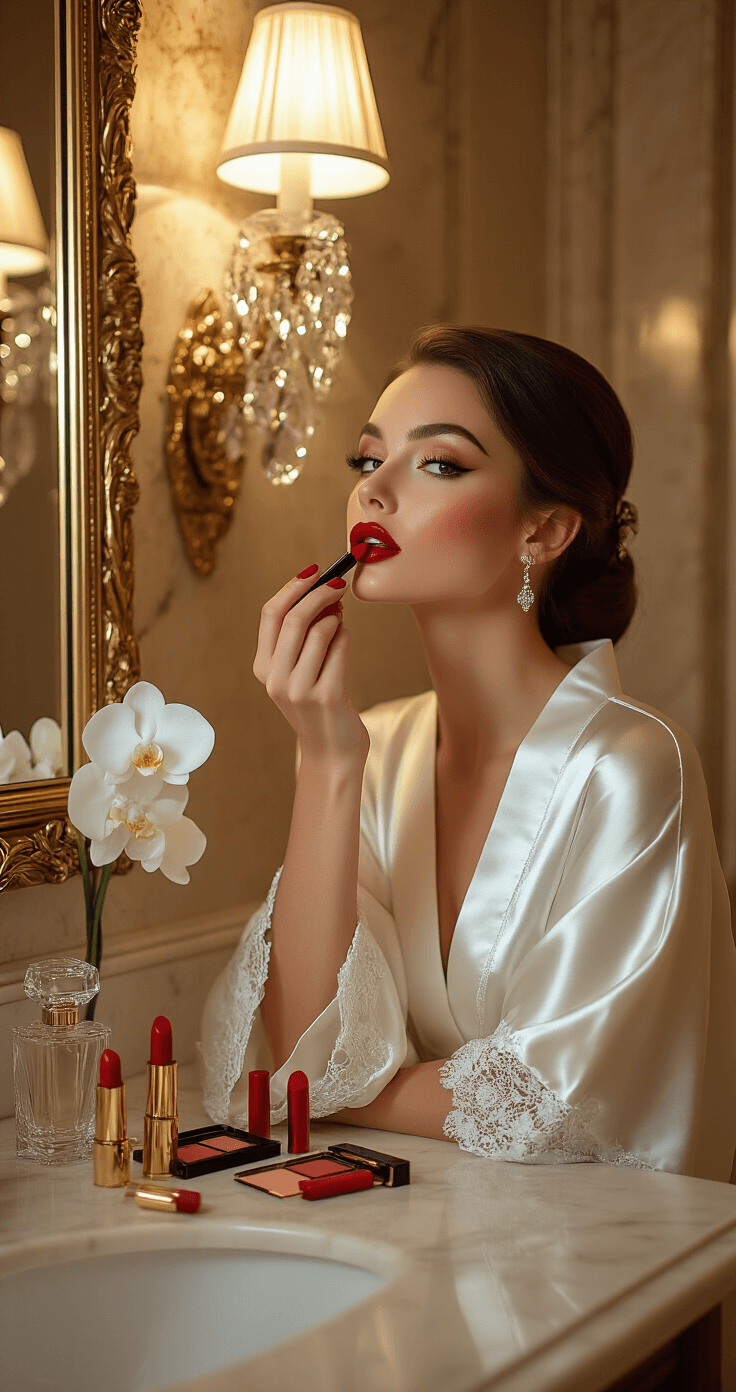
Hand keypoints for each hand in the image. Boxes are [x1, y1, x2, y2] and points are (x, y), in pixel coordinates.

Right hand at [253, 565, 369, 766]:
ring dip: (336, 618)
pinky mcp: (327, 696)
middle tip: (339, 584)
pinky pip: (340, 648)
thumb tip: (323, 593)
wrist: (331, 753)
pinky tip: (345, 640)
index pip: (270, 614)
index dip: (293, 587)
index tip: (314, 571)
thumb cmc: (319, 705)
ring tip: (341, 621)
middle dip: (320, 593)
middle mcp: (275, 678)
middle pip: (294, 618)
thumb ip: (302, 637)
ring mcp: (299, 690)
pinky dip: (346, 637)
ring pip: (320, 631)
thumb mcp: (298, 671)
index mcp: (262, 668)